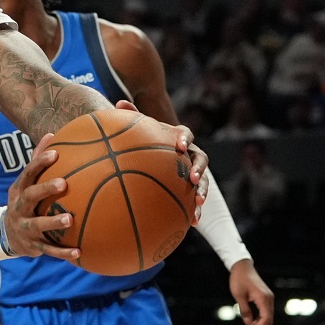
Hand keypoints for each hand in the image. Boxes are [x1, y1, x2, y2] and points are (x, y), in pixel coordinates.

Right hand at [4, 133, 79, 259]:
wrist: (6, 235)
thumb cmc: (24, 201)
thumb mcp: (25, 182)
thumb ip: (37, 161)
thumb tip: (51, 134)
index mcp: (19, 191)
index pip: (27, 174)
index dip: (39, 163)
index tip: (55, 154)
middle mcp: (19, 208)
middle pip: (30, 197)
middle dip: (45, 189)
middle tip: (64, 183)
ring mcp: (25, 227)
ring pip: (38, 225)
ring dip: (53, 222)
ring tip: (70, 219)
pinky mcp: (32, 245)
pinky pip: (48, 249)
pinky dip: (62, 252)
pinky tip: (79, 252)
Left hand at [114, 100, 208, 221]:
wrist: (148, 157)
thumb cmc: (142, 141)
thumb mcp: (137, 129)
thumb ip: (131, 117)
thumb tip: (120, 103)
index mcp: (178, 137)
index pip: (185, 134)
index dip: (183, 138)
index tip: (178, 146)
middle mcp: (188, 153)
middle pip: (200, 159)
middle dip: (200, 169)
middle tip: (193, 178)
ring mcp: (191, 171)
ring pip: (203, 181)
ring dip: (203, 191)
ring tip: (198, 203)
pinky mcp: (189, 188)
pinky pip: (194, 199)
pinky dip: (195, 209)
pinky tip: (192, 222)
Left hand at [229, 259, 273, 324]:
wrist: (242, 267)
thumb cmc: (239, 279)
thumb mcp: (239, 295)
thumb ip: (244, 310)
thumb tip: (248, 323)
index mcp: (264, 299)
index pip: (266, 319)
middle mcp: (269, 299)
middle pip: (268, 321)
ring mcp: (268, 299)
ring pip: (267, 318)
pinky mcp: (265, 298)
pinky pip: (264, 313)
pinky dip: (258, 320)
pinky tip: (250, 324)